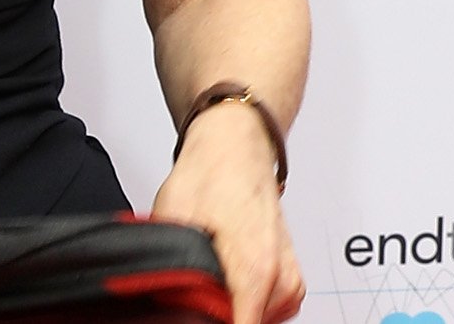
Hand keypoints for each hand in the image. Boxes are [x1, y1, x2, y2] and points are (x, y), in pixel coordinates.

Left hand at [151, 107, 302, 323]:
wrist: (235, 146)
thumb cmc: (210, 173)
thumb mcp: (173, 217)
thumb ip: (171, 261)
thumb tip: (162, 288)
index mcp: (254, 266)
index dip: (216, 322)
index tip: (197, 314)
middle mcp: (280, 274)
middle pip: (251, 321)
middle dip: (221, 314)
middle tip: (193, 292)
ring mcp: (290, 273)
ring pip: (266, 316)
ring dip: (238, 307)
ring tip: (210, 283)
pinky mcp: (292, 270)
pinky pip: (277, 305)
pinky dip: (253, 301)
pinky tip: (231, 285)